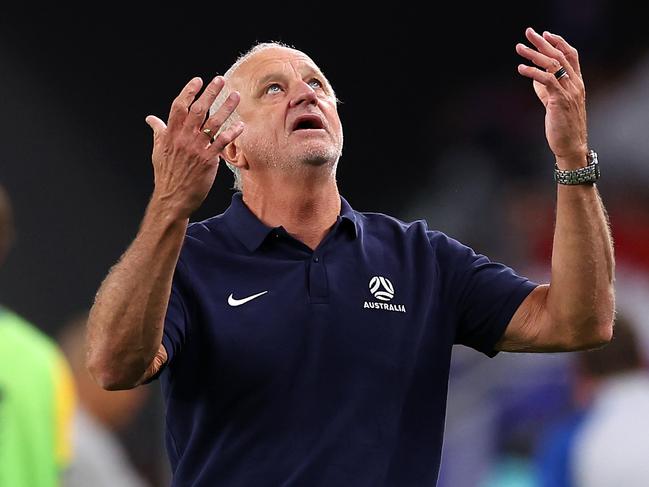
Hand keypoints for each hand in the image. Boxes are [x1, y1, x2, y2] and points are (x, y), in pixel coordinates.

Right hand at [145, 76, 243, 218]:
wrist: (172, 198)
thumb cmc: (166, 174)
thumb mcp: (158, 150)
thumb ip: (158, 131)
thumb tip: (151, 119)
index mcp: (171, 134)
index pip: (179, 107)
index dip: (189, 92)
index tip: (198, 80)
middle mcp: (183, 138)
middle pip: (198, 110)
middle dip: (210, 93)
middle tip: (220, 80)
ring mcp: (196, 148)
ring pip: (213, 123)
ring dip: (226, 107)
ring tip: (235, 96)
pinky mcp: (208, 160)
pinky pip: (222, 142)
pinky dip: (232, 132)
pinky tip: (240, 125)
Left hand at [516, 27, 587, 168]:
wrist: (570, 146)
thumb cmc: (562, 126)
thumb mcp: (554, 104)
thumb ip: (546, 90)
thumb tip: (534, 79)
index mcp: (577, 83)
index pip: (571, 55)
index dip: (558, 42)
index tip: (545, 34)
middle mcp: (575, 84)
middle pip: (560, 55)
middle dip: (543, 42)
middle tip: (528, 33)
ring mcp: (569, 92)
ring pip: (553, 65)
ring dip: (534, 55)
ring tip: (519, 48)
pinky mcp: (559, 100)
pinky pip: (547, 80)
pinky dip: (533, 73)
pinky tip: (521, 69)